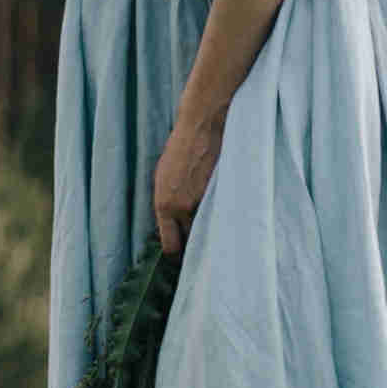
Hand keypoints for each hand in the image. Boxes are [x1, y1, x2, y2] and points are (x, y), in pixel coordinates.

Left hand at [152, 112, 222, 254]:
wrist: (200, 131)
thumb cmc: (178, 152)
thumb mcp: (161, 179)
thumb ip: (166, 204)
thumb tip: (172, 223)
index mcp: (164, 206)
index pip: (170, 244)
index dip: (176, 252)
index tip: (180, 256)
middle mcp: (183, 209)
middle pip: (191, 242)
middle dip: (194, 244)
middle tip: (198, 246)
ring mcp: (204, 203)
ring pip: (207, 230)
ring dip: (209, 230)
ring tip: (212, 230)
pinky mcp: (222, 197)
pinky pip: (221, 217)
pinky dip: (222, 217)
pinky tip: (224, 216)